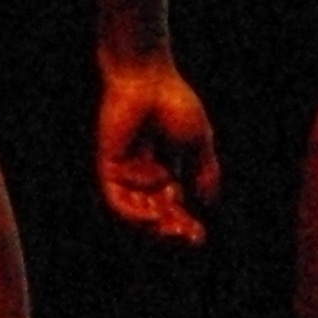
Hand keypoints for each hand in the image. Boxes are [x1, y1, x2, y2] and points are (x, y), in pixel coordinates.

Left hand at [97, 53, 220, 244]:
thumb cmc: (174, 104)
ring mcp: (124, 171)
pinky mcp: (108, 165)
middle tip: (187, 235)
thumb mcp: (199, 142)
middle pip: (154, 212)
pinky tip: (153, 204)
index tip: (200, 237)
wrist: (149, 81)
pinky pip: (117, 197)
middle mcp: (143, 173)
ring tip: (168, 224)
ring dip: (151, 223)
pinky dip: (133, 207)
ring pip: (134, 211)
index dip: (185, 223)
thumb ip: (204, 171)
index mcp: (166, 169)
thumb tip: (208, 203)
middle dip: (170, 226)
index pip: (174, 206)